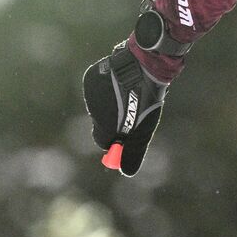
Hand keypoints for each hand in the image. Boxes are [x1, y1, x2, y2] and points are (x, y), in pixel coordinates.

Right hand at [82, 40, 168, 176]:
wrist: (145, 64)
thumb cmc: (147, 98)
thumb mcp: (143, 128)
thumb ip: (133, 151)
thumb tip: (127, 172)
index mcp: (104, 125)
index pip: (103, 141)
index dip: (116, 139)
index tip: (126, 133)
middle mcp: (92, 110)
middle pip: (100, 123)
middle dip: (114, 120)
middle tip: (132, 110)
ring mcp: (89, 93)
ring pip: (98, 104)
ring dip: (111, 102)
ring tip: (129, 92)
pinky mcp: (89, 77)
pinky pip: (97, 88)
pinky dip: (106, 87)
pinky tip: (121, 81)